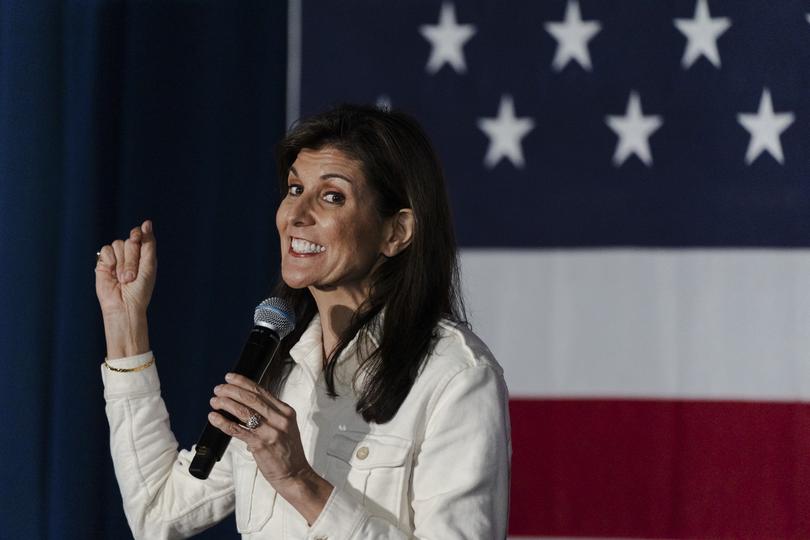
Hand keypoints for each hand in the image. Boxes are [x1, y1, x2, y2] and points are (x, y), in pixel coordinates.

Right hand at [95, 220, 155, 357]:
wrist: (124, 305)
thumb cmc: (140, 289)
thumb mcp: (149, 265)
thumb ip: (148, 244)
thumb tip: (147, 223)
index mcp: (143, 254)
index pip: (139, 234)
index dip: (138, 235)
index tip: (138, 238)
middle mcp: (130, 254)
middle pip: (129, 240)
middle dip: (132, 259)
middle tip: (132, 276)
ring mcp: (116, 258)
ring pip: (118, 244)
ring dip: (122, 263)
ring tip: (123, 279)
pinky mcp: (103, 263)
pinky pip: (106, 250)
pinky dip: (110, 261)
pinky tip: (112, 273)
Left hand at [208, 373, 332, 523]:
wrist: (296, 474)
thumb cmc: (288, 452)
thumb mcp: (285, 427)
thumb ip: (270, 415)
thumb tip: (244, 405)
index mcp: (286, 411)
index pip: (261, 391)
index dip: (243, 382)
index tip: (230, 377)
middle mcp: (280, 419)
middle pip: (251, 398)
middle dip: (231, 391)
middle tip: (218, 388)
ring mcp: (271, 431)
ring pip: (243, 412)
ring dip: (226, 404)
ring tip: (214, 401)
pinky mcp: (261, 445)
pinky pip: (238, 430)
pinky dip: (223, 422)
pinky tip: (214, 418)